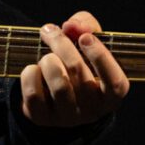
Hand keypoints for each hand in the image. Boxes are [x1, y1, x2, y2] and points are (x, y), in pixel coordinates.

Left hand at [18, 11, 128, 127]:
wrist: (53, 92)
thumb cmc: (78, 62)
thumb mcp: (87, 42)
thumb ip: (86, 26)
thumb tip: (71, 26)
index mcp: (110, 96)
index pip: (115, 83)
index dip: (100, 57)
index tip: (85, 38)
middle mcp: (92, 111)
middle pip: (78, 73)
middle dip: (62, 45)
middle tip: (51, 31)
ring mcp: (67, 118)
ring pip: (58, 85)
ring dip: (47, 60)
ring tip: (46, 57)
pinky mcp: (42, 119)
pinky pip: (33, 94)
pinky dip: (30, 74)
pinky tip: (34, 69)